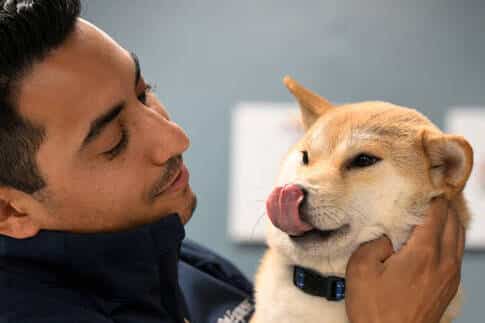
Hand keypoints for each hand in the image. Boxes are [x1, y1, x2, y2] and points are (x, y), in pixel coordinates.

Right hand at [345, 197, 464, 322]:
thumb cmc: (376, 309)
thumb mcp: (361, 269)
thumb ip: (373, 242)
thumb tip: (386, 235)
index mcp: (423, 253)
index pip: (436, 213)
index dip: (430, 195)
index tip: (421, 183)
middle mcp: (444, 262)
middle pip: (454, 221)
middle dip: (442, 204)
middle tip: (426, 193)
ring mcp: (450, 276)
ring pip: (459, 236)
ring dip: (448, 220)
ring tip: (430, 211)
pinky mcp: (449, 287)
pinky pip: (456, 252)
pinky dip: (449, 237)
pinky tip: (433, 237)